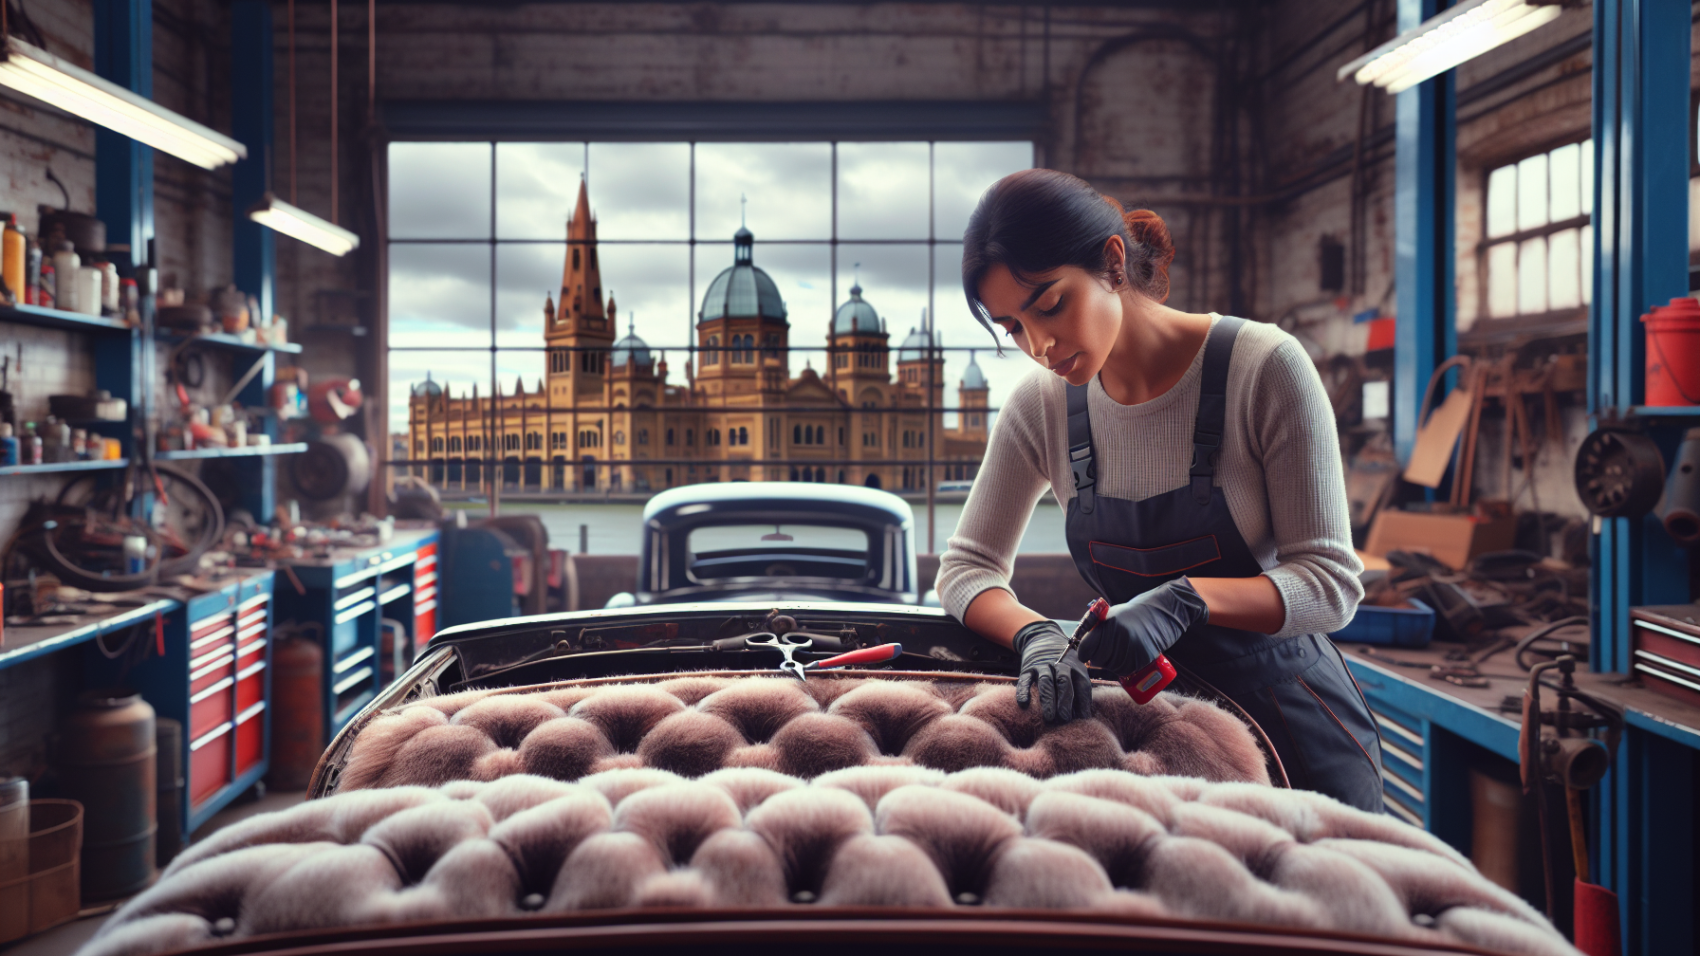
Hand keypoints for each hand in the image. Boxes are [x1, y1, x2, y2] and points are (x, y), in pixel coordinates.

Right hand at [1012, 620, 1092, 723]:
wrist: (1043, 637)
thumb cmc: (1063, 664)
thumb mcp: (1075, 670)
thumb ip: (1079, 690)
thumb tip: (1082, 717)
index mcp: (1076, 666)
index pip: (1082, 684)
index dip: (1083, 702)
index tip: (1084, 720)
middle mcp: (1060, 665)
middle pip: (1064, 682)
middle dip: (1065, 701)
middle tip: (1065, 719)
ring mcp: (1042, 666)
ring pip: (1046, 681)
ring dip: (1048, 699)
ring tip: (1049, 718)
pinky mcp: (1027, 668)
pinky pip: (1024, 680)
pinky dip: (1023, 692)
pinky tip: (1024, 705)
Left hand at [1078, 577, 1208, 677]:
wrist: (1156, 616)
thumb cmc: (1128, 616)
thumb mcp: (1108, 616)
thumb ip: (1093, 629)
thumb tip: (1079, 648)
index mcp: (1108, 626)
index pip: (1085, 649)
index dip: (1084, 651)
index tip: (1087, 651)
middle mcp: (1119, 638)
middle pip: (1097, 660)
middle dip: (1097, 657)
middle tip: (1105, 649)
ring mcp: (1131, 650)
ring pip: (1110, 667)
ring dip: (1110, 663)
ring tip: (1118, 650)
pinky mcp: (1141, 660)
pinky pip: (1123, 671)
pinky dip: (1121, 667)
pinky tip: (1125, 656)